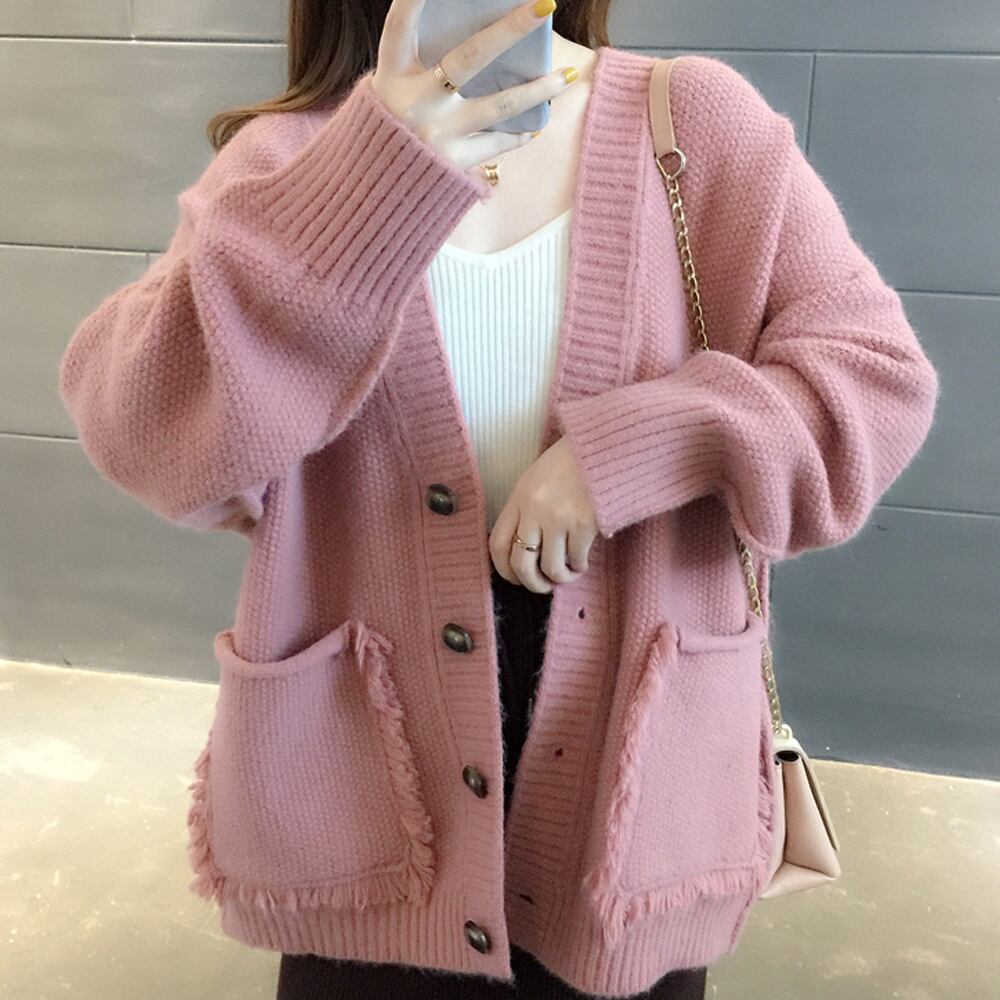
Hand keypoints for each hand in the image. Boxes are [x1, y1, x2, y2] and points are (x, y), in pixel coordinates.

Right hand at [372, 0, 576, 171]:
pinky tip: (535, 124)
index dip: (414, 0)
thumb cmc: (389, 129)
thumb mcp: (390, 91)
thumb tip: (482, 42)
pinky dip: (517, 133)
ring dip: (538, 90)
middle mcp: (415, 102)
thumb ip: (420, 65)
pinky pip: (496, 142)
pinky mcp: (454, 162)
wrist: (376, 193)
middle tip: (545, 6)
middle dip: (509, 30)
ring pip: (498, 106)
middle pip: (469, 58)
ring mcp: (438, 134)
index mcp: (391, 76)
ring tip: (568, 76)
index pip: (400, 26)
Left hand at [488, 437, 598, 593]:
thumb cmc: (574, 461)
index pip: (498, 544)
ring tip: (570, 571)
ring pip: (551, 568)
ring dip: (561, 577)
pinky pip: (576, 559)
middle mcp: (534, 509)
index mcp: (519, 496)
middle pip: (521, 564)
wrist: (608, 443)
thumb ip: (527, 507)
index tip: (517, 578)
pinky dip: (580, 566)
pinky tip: (584, 560)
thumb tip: (525, 548)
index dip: (504, 570)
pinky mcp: (585, 523)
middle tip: (545, 585)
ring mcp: (559, 517)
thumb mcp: (539, 477)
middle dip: (533, 583)